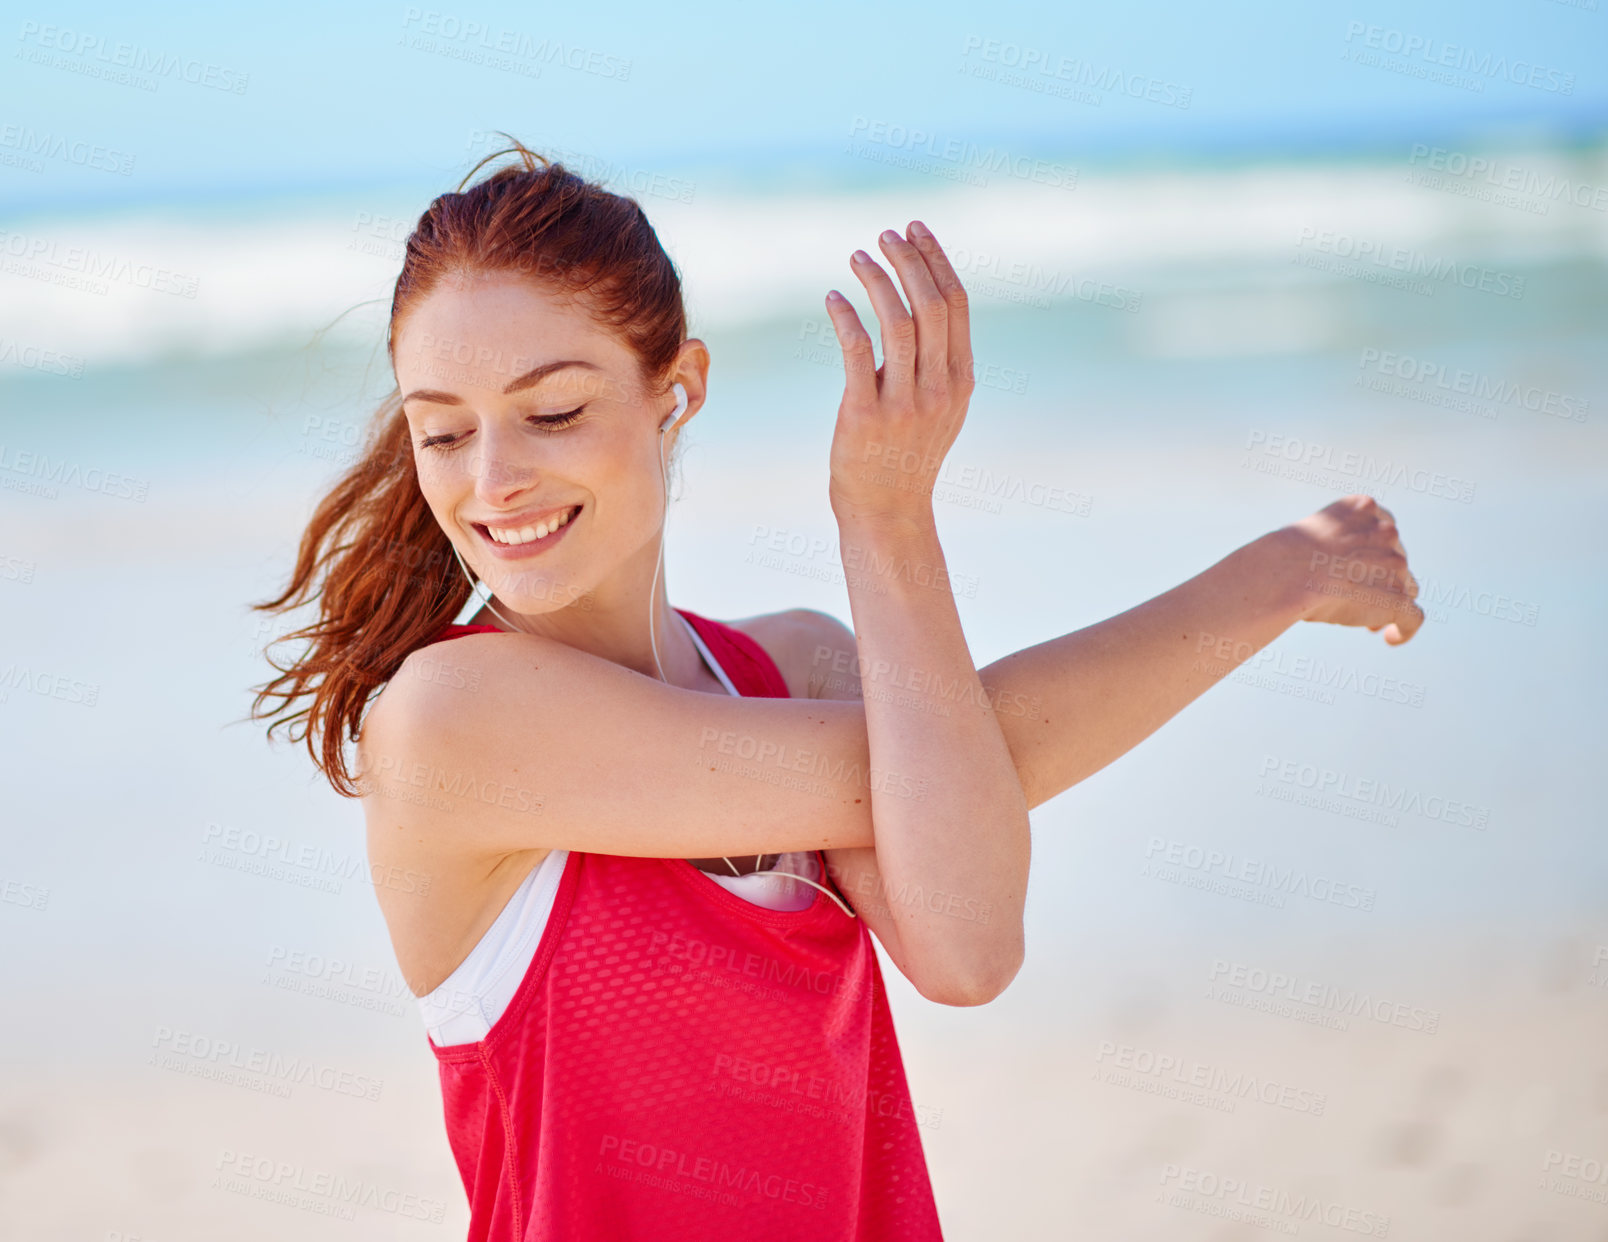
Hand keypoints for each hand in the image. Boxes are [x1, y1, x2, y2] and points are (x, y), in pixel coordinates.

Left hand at [823, 221, 974, 525]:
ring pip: (898, 323)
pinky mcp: (864, 414)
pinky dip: (846, 317)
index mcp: (960, 379)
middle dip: (908, 260)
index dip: (936, 260)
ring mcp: (903, 403)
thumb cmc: (908, 453)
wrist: (887, 509)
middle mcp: (938, 388)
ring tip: (858, 255)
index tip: (914, 230)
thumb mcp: (941, 406)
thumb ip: (940, 361)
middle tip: (885, 234)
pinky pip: (856, 351)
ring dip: (878, 281)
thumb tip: (924, 301)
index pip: (955, 304)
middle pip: (931, 305)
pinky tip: (834, 298)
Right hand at [1281, 494, 1424, 643]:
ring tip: (1370, 625)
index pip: (1382, 531)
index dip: (1375, 554)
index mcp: (1364, 508)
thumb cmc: (1284, 558)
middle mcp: (1386, 532)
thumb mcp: (1310, 535)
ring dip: (1390, 604)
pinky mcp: (1397, 598)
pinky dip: (1404, 630)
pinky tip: (1390, 638)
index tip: (1361, 571)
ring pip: (1406, 588)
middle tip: (1360, 600)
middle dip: (1381, 581)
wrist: (1289, 572)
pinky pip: (1412, 618)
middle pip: (1396, 561)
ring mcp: (1396, 565)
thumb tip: (1331, 571)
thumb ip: (1331, 544)